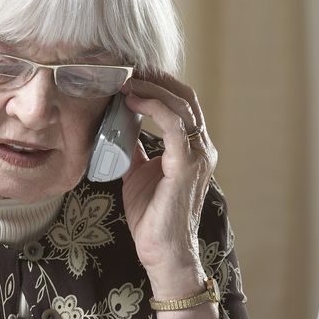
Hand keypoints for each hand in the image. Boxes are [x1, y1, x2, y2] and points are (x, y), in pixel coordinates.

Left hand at [119, 74, 217, 294]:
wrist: (161, 252)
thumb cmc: (151, 216)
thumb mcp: (137, 172)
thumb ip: (133, 147)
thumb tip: (116, 124)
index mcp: (192, 148)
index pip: (182, 102)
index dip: (159, 83)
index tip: (130, 72)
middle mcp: (202, 147)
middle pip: (184, 96)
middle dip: (156, 77)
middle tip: (126, 67)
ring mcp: (198, 155)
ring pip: (181, 104)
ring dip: (151, 86)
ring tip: (125, 79)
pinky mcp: (186, 165)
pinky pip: (173, 124)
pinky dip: (152, 106)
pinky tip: (131, 100)